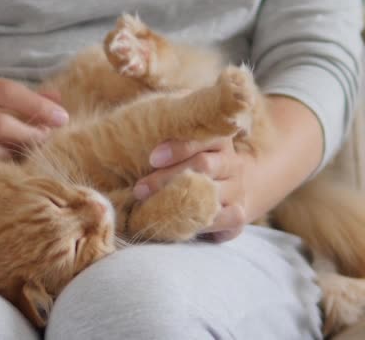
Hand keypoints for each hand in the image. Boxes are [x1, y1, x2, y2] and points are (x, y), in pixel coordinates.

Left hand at [133, 137, 250, 241]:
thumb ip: (164, 150)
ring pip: (213, 195)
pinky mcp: (240, 216)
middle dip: (167, 177)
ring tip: (152, 211)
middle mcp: (231, 163)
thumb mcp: (184, 151)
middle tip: (139, 189)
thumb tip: (124, 145)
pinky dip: (203, 224)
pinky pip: (227, 219)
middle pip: (204, 166)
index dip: (178, 148)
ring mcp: (237, 191)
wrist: (234, 188)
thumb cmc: (192, 166)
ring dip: (180, 204)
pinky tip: (179, 226)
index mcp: (217, 140)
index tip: (152, 157)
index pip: (202, 138)